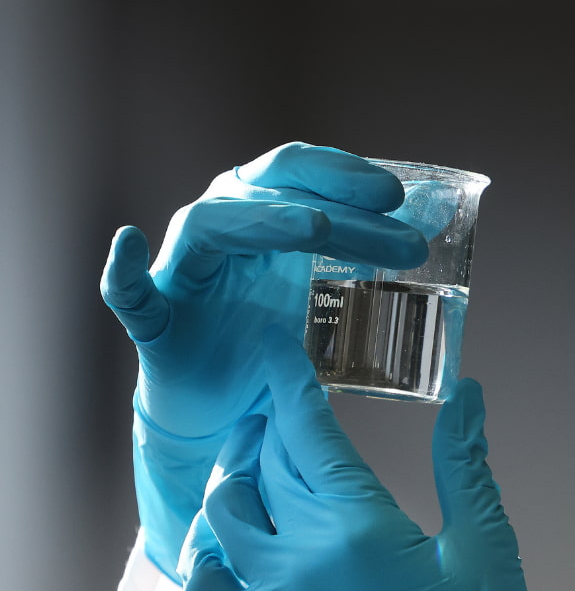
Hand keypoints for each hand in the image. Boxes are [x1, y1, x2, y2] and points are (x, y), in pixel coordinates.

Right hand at [102, 142, 427, 580]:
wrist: (227, 417)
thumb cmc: (277, 351)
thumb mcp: (334, 304)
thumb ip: (372, 271)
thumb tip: (437, 239)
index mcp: (266, 220)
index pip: (303, 174)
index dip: (347, 175)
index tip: (401, 196)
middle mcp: (222, 233)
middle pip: (270, 193)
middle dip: (332, 203)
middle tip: (390, 215)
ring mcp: (186, 274)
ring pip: (211, 226)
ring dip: (264, 220)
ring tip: (309, 227)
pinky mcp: (157, 323)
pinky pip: (130, 293)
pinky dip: (122, 268)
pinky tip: (127, 243)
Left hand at [182, 360, 574, 590]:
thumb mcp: (487, 548)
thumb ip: (466, 466)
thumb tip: (469, 396)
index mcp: (361, 526)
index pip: (305, 429)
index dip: (288, 381)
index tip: (279, 347)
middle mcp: (303, 556)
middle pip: (264, 461)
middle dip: (270, 420)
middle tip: (283, 396)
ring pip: (226, 510)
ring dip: (240, 475)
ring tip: (266, 460)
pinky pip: (206, 578)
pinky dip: (209, 546)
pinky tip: (236, 532)